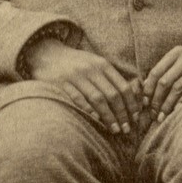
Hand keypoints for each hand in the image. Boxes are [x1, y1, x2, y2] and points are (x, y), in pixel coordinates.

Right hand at [24, 36, 147, 137]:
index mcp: (103, 64)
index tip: (135, 117)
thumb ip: (110, 77)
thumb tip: (132, 97)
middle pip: (112, 95)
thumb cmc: (76, 63)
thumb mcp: (95, 63)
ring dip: (108, 116)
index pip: (123, 86)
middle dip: (122, 113)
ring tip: (115, 129)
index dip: (131, 103)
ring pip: (98, 99)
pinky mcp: (62, 84)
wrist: (46, 53)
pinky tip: (97, 122)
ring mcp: (76, 77)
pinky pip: (79, 100)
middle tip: (127, 128)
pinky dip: (89, 112)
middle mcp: (91, 70)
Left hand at [142, 42, 181, 118]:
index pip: (156, 72)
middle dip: (156, 100)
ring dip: (168, 105)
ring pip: (177, 87)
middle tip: (153, 114)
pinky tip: (178, 111)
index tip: (145, 103)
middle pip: (165, 81)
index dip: (148, 89)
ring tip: (163, 117)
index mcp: (177, 52)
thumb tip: (147, 90)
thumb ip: (168, 70)